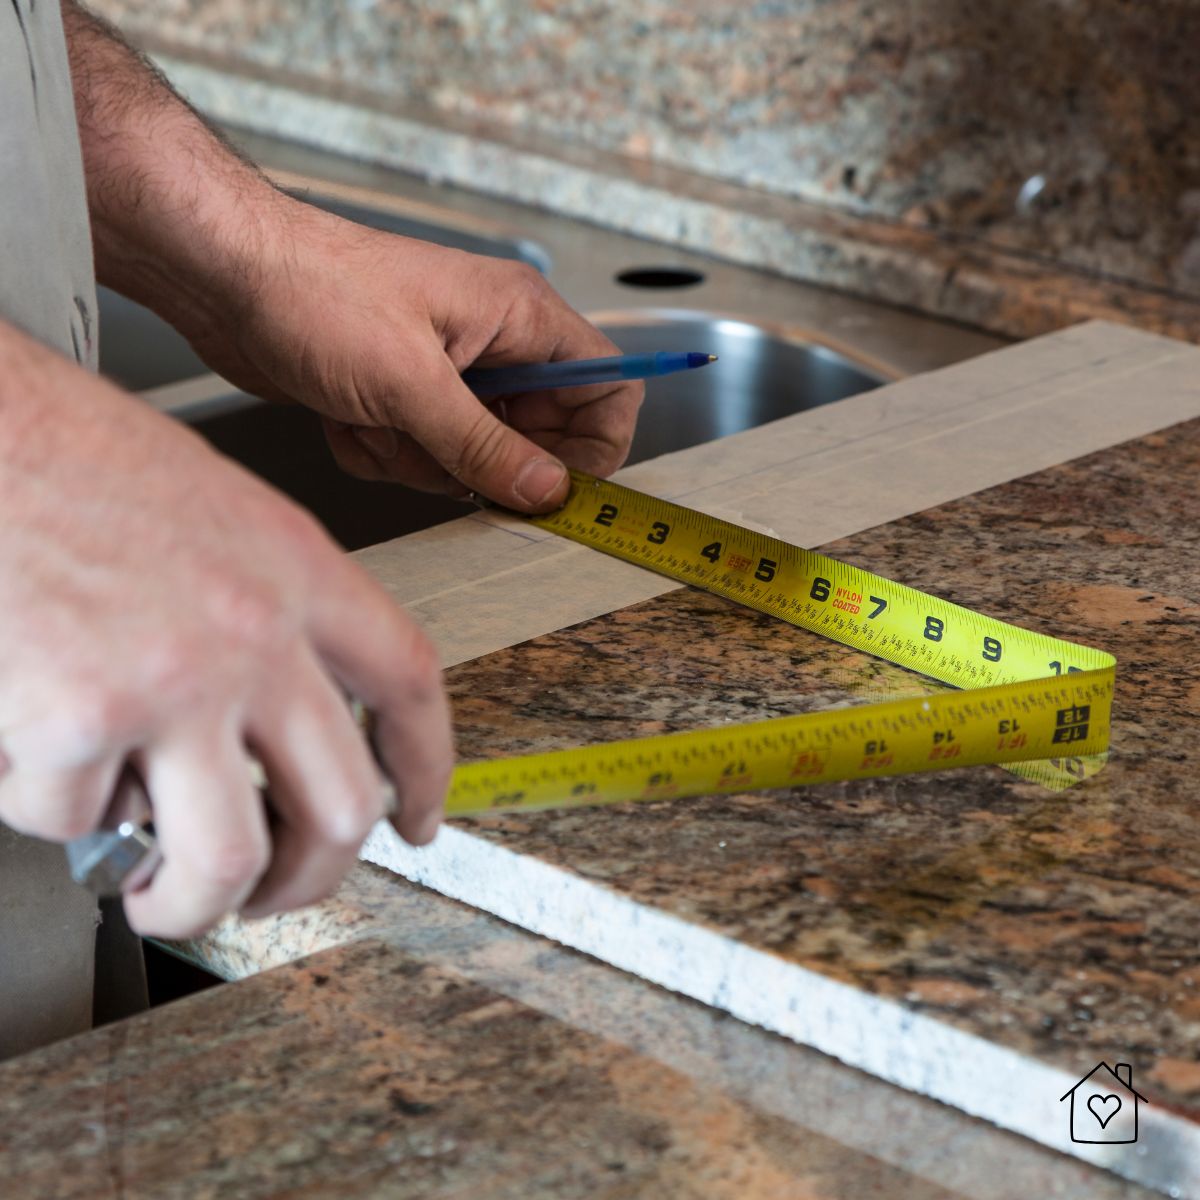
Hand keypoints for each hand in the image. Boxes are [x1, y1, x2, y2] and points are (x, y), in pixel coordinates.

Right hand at [0, 325, 452, 937]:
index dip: (424, 769)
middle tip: (275, 891)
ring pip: (226, 860)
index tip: (415, 819)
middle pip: (337, 807)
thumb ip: (264, 616)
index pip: (408, 687)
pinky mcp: (78, 721)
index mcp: (297, 569)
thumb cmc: (70, 457)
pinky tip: (40, 767)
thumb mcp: (216, 512)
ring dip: (191, 904)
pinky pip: (80, 821)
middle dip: (309, 879)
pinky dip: (57, 814)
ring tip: (157, 894)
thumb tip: (272, 725)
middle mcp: (253, 632)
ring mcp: (173, 681)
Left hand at [181, 196, 643, 510]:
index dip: (593, 445)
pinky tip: (348, 417)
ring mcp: (450, 374)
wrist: (225, 277)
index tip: (555, 486)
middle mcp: (495, 345)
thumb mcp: (411, 384)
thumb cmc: (315, 292)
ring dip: (418, 460)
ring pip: (474, 459)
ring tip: (374, 420)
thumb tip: (548, 491)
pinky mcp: (407, 399)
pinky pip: (424, 459)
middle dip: (480, 463)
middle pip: (538, 438)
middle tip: (437, 454)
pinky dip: (383, 453)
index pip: (608, 386)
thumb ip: (485, 446)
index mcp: (520, 318)